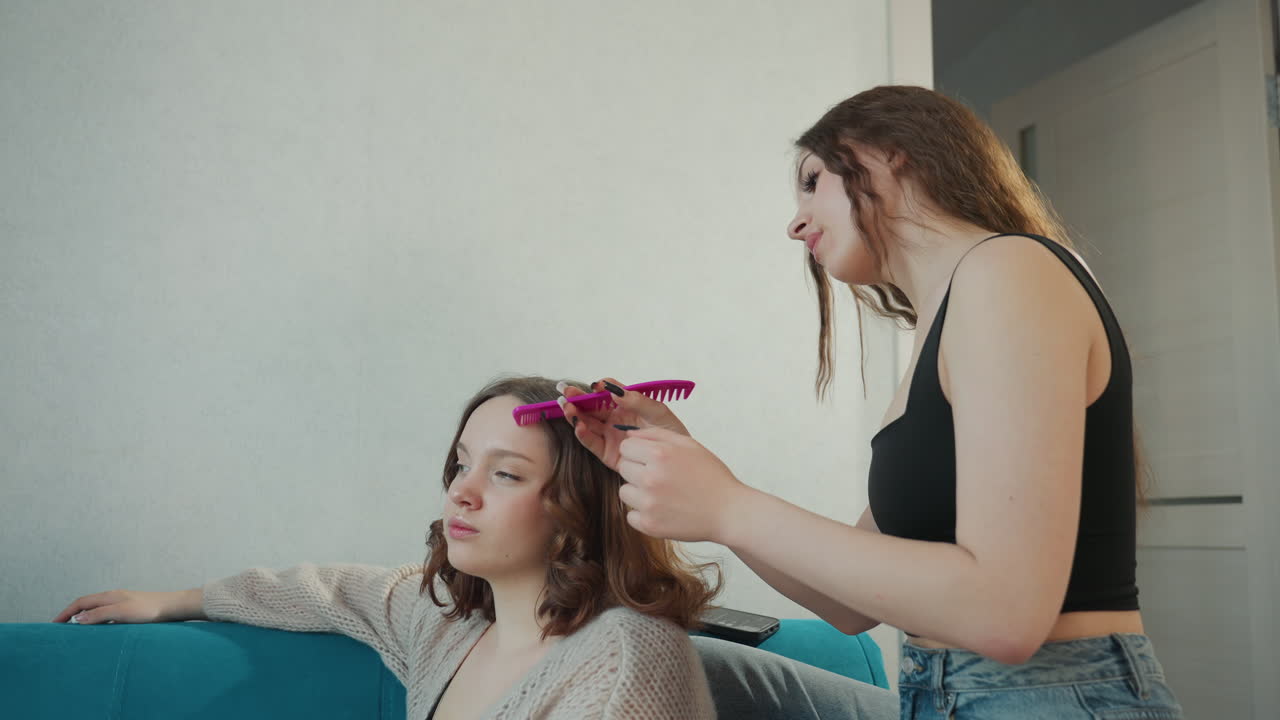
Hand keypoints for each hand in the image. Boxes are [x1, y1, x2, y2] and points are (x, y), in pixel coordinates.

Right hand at [52, 588, 202, 624]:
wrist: (173, 607)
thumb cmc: (150, 609)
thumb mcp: (121, 612)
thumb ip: (100, 615)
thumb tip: (78, 619)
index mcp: (109, 596)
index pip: (80, 603)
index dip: (66, 613)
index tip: (54, 624)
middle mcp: (114, 597)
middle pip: (87, 605)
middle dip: (72, 615)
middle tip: (61, 628)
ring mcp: (123, 603)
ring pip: (97, 610)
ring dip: (85, 618)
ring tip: (76, 631)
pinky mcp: (131, 611)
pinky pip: (108, 615)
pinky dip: (98, 621)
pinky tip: (100, 631)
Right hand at [559, 377, 689, 470]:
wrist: (679, 460)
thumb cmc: (671, 433)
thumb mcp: (658, 412)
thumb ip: (637, 401)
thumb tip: (613, 390)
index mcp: (625, 406)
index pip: (606, 394)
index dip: (597, 388)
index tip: (595, 386)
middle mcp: (614, 420)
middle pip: (591, 407)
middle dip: (577, 398)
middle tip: (565, 390)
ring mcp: (609, 436)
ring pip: (586, 423)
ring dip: (575, 415)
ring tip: (568, 407)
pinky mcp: (608, 454)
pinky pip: (592, 442)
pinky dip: (583, 434)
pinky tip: (578, 425)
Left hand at [614, 425, 749, 542]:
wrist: (729, 512)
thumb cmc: (711, 476)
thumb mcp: (689, 445)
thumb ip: (656, 434)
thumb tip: (628, 433)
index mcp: (660, 454)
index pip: (626, 447)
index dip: (639, 452)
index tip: (653, 459)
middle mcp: (650, 478)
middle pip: (623, 468)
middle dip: (638, 470)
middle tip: (662, 478)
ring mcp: (648, 503)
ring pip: (624, 492)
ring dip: (638, 493)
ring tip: (663, 494)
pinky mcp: (649, 525)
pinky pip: (630, 515)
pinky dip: (643, 514)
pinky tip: (664, 510)